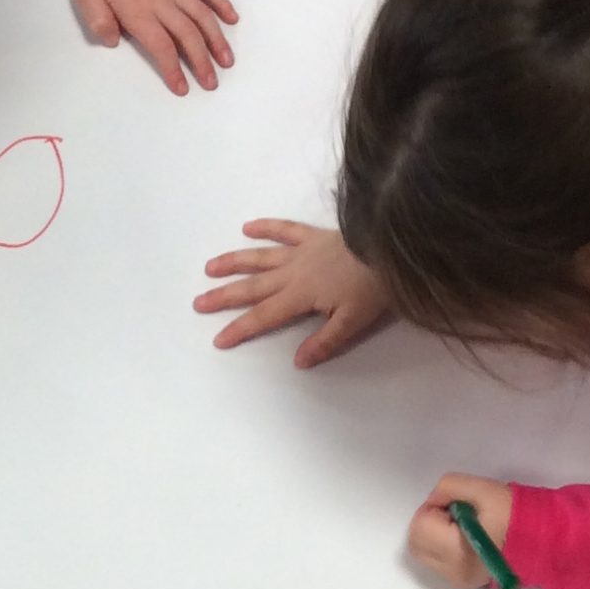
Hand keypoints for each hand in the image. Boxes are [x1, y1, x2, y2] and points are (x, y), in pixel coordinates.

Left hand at [69, 0, 237, 94]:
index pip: (162, 47)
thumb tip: (113, 43)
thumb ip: (99, 21)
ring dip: (217, 39)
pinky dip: (220, 2)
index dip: (173, 70)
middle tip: (212, 83)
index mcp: (139, 12)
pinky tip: (232, 18)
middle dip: (202, 62)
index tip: (183, 88)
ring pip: (202, 15)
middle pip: (188, 36)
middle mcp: (162, 2)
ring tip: (228, 60)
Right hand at [195, 221, 392, 367]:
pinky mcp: (314, 235)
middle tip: (198, 302)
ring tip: (209, 267)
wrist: (391, 243)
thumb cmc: (375, 286)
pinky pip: (285, 229)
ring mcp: (301, 251)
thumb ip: (325, 341)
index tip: (217, 339)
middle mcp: (293, 272)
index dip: (239, 329)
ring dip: (234, 262)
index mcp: (300, 295)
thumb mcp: (353, 322)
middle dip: (224, 296)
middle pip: (252, 286)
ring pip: (260, 257)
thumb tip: (298, 361)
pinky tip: (248, 227)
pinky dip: (266, 227)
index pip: (263, 316)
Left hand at [408, 473, 514, 588]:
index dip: (433, 508)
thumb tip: (433, 501)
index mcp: (457, 551)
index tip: (456, 504)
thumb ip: (447, 487)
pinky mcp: (463, 583)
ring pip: (424, 553)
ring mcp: (458, 580)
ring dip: (434, 535)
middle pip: (416, 543)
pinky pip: (438, 562)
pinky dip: (442, 547)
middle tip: (455, 513)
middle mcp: (453, 572)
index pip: (421, 526)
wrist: (544, 539)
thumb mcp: (481, 488)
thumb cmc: (514, 513)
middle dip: (429, 522)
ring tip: (462, 526)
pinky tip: (466, 538)